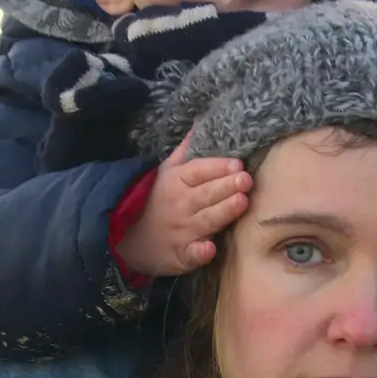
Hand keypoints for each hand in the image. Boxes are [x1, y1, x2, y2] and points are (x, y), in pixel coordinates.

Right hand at [119, 133, 252, 277]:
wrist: (131, 238)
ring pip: (206, 220)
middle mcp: (180, 205)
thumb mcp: (167, 171)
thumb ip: (186, 150)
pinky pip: (192, 254)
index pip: (199, 171)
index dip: (218, 167)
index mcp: (177, 181)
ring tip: (241, 202)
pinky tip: (210, 248)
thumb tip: (202, 122)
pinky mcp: (182, 255)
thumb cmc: (158, 200)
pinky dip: (200, 252)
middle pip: (207, 194)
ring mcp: (182, 231)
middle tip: (245, 180)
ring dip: (223, 211)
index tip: (237, 164)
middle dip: (226, 186)